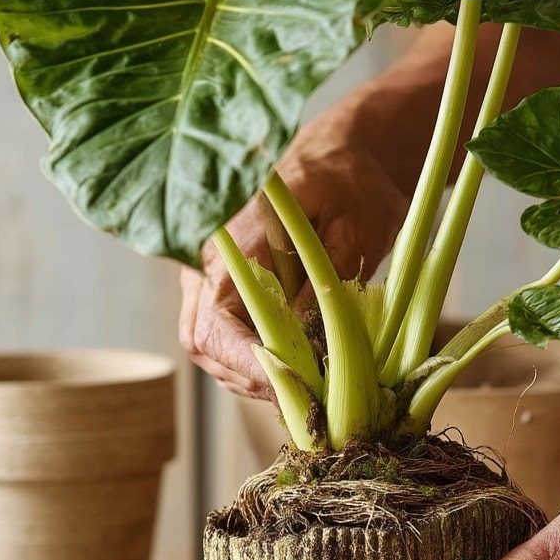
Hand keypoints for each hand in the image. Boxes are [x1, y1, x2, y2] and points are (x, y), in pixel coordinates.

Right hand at [179, 123, 409, 397]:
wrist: (341, 156)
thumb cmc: (354, 182)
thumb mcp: (357, 223)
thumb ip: (327, 278)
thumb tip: (305, 339)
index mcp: (233, 238)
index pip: (217, 318)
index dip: (248, 362)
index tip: (289, 389)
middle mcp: (208, 259)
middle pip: (202, 340)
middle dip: (249, 378)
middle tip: (303, 403)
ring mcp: (209, 275)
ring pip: (208, 346)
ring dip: (250, 377)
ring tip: (303, 394)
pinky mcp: (223, 289)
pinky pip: (223, 339)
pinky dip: (253, 365)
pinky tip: (295, 375)